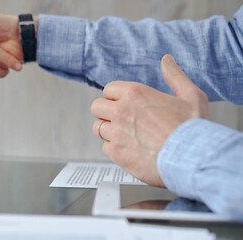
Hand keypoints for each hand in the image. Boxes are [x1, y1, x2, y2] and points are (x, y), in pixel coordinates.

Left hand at [90, 55, 209, 186]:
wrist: (192, 158)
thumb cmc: (192, 128)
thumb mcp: (191, 95)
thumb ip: (174, 76)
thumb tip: (166, 60)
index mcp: (135, 93)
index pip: (109, 90)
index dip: (116, 97)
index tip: (125, 105)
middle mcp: (120, 111)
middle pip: (96, 107)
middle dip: (106, 113)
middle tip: (122, 120)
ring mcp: (116, 133)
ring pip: (98, 128)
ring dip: (109, 131)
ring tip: (127, 136)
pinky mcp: (116, 153)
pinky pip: (105, 148)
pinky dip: (115, 149)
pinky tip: (131, 150)